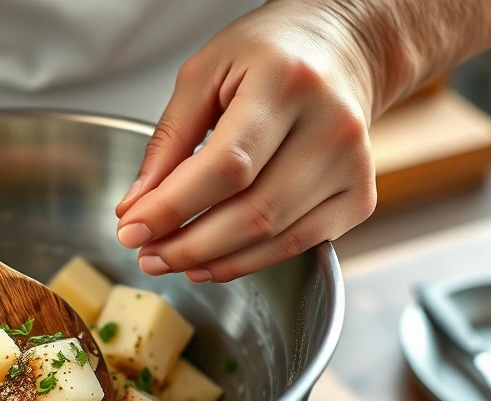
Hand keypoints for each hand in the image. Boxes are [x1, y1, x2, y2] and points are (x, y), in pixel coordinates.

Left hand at [115, 0, 378, 282]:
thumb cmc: (269, 53)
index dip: (173, 207)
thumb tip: (137, 207)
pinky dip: (248, 261)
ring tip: (168, 259)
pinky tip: (211, 262)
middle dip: (186, 244)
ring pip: (273, 236)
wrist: (343, 49)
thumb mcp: (204, 74)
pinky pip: (298, 245)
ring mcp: (351, 166)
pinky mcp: (360, 197)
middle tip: (144, 254)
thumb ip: (168, 141)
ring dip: (212, 260)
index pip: (225, 166)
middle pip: (251, 212)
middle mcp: (330, 126)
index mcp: (286, 82)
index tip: (131, 230)